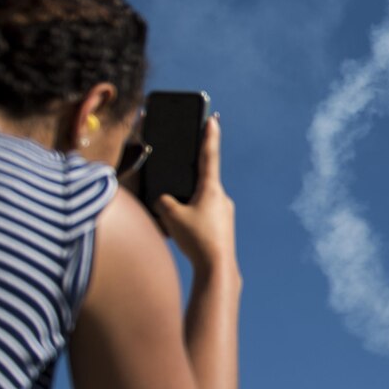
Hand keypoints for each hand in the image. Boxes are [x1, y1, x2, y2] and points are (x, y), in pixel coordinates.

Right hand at [155, 114, 237, 281]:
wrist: (217, 268)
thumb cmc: (197, 239)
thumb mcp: (170, 215)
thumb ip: (164, 201)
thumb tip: (165, 201)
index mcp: (211, 189)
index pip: (209, 156)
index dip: (209, 137)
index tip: (213, 120)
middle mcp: (222, 198)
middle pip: (200, 184)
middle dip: (186, 190)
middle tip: (178, 204)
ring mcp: (224, 213)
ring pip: (200, 204)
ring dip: (187, 210)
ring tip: (180, 229)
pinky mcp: (223, 228)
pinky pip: (203, 219)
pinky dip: (191, 223)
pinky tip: (186, 237)